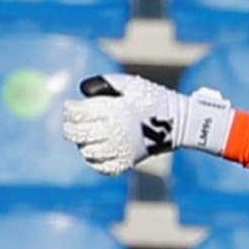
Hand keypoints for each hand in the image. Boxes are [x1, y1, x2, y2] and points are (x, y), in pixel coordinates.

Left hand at [63, 74, 232, 174]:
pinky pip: (103, 167)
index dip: (68, 110)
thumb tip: (82, 91)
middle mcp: (114, 130)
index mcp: (113, 110)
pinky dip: (94, 162)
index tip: (70, 107)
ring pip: (87, 151)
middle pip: (78, 133)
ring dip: (82, 145)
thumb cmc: (154, 99)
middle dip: (69, 129)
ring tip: (84, 139)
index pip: (77, 113)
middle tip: (69, 126)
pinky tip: (94, 153)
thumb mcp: (131, 84)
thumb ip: (106, 82)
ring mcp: (121, 148)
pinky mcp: (128, 161)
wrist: (180, 123)